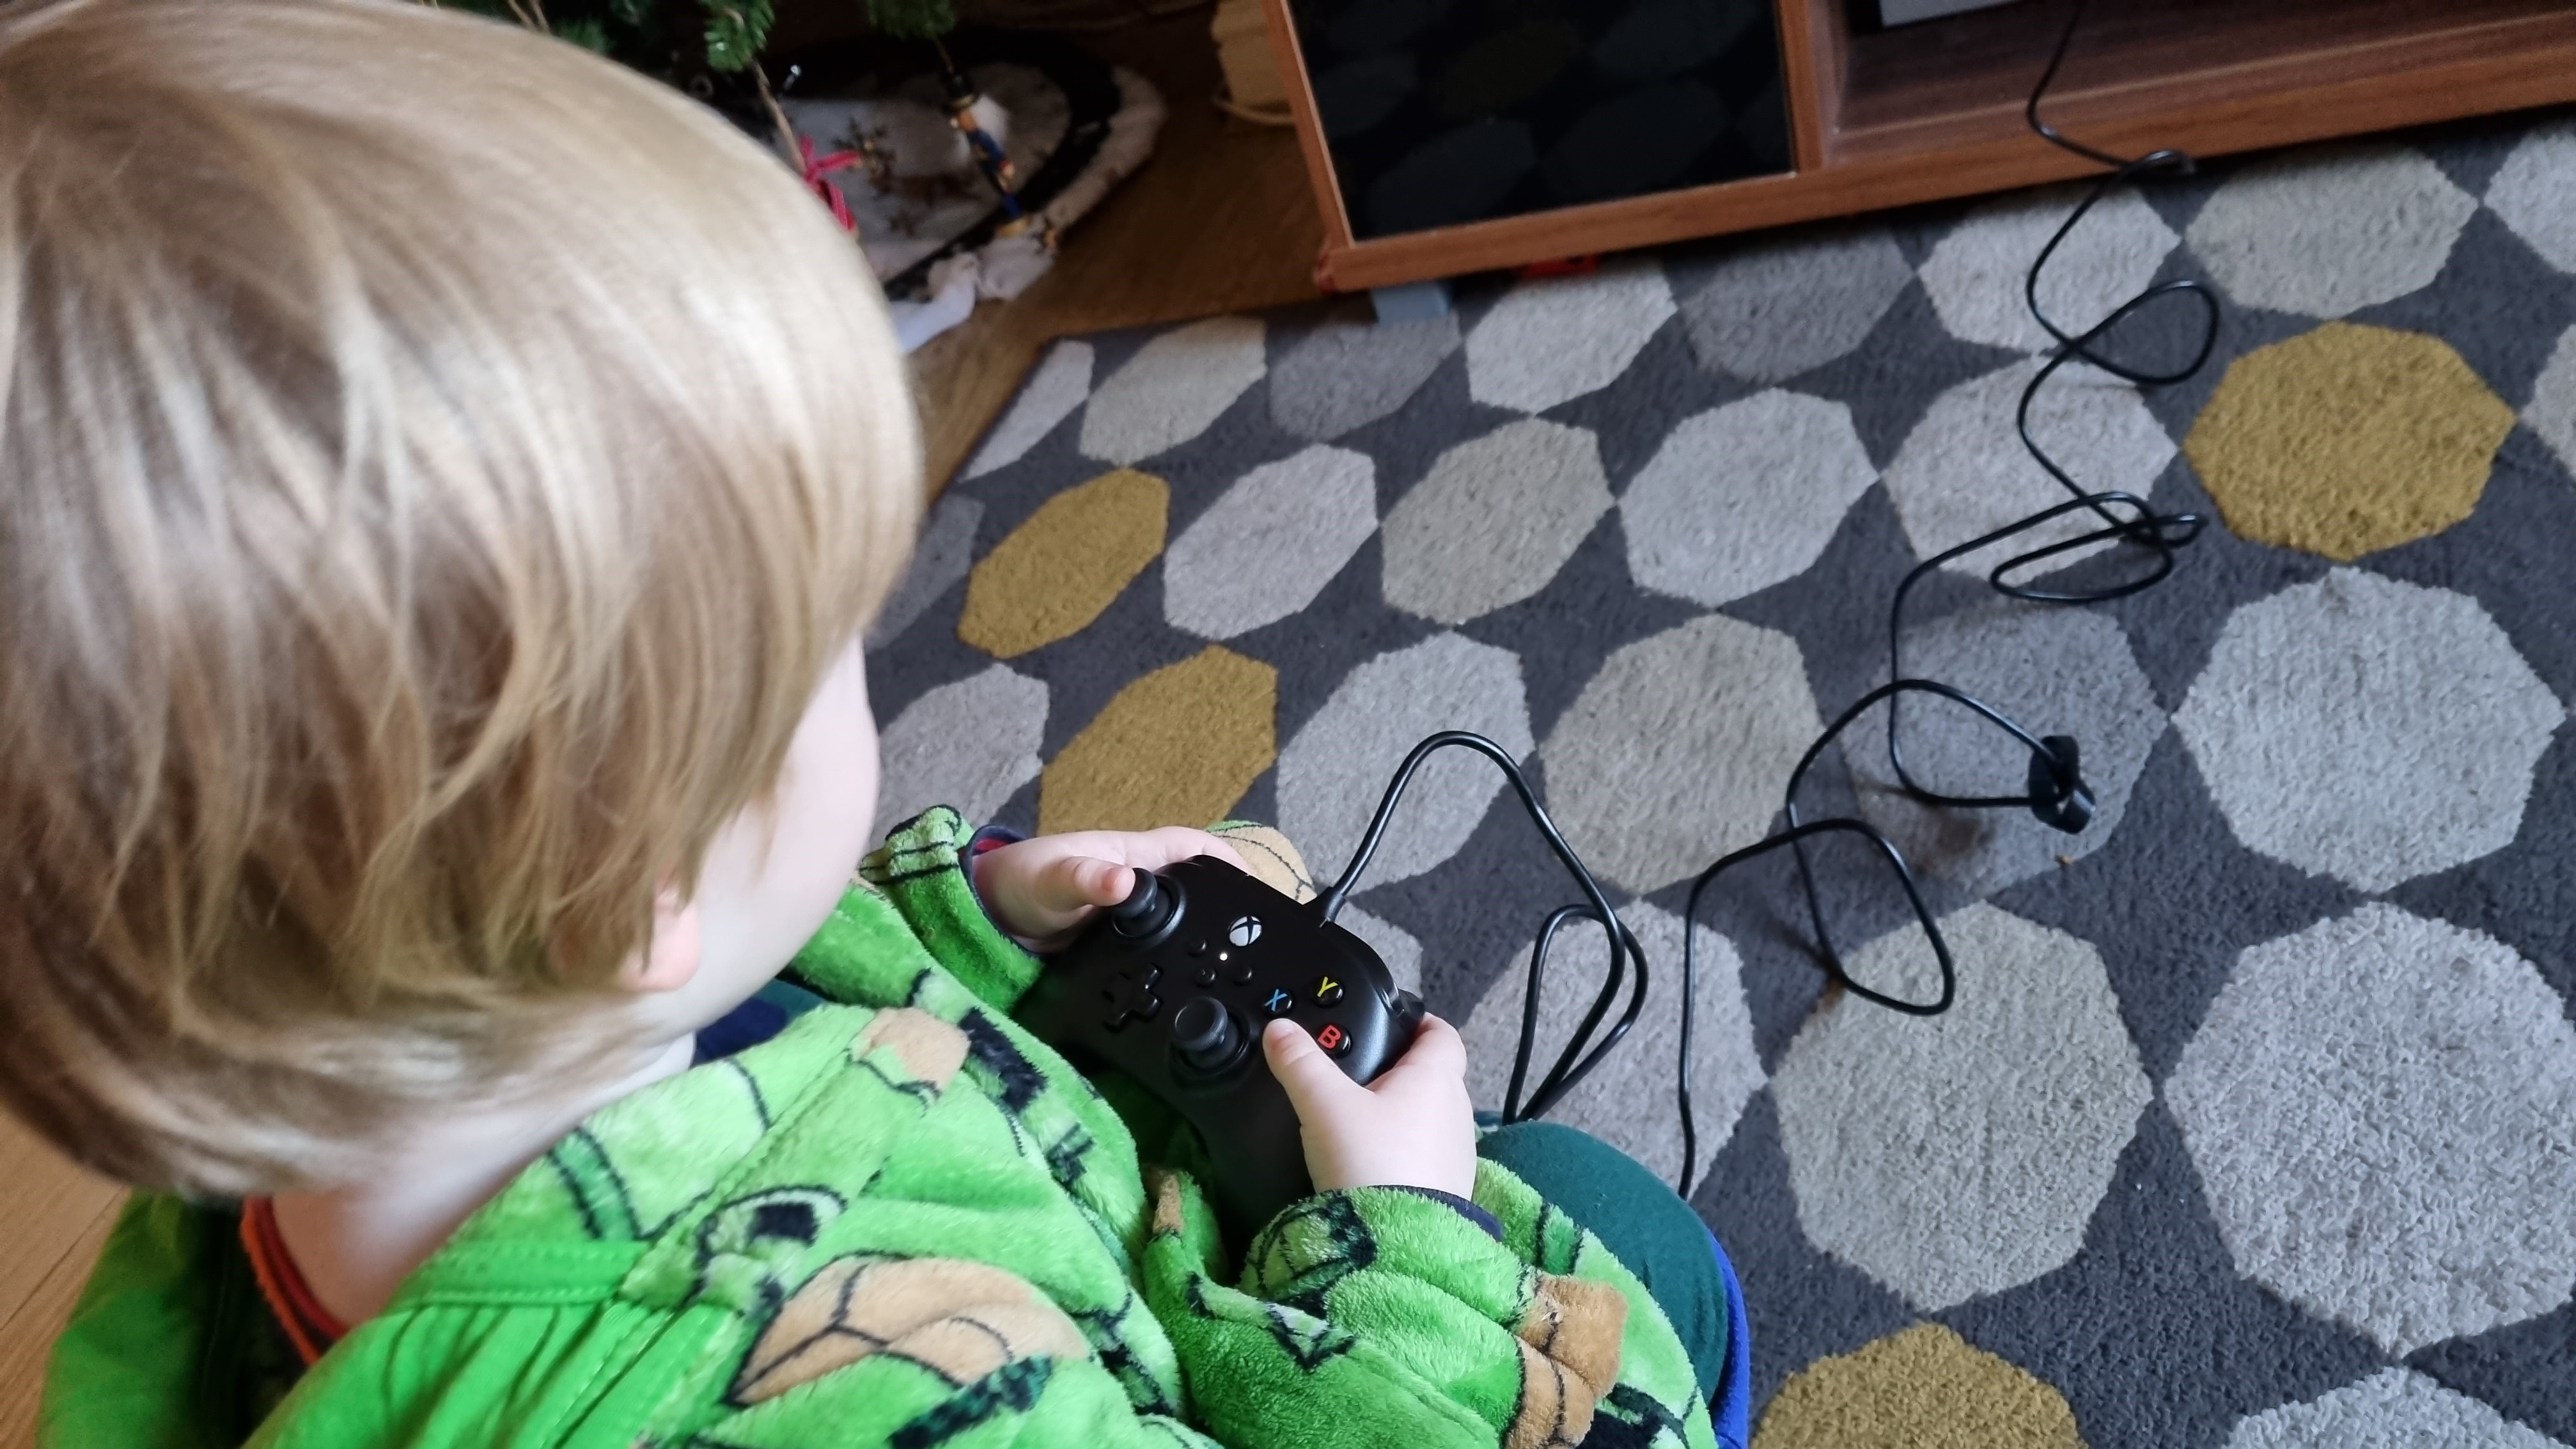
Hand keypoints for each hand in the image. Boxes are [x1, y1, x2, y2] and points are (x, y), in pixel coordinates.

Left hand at [971, 828, 1247, 951]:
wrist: (986, 921)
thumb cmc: (1020, 885)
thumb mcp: (1055, 881)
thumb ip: (1087, 880)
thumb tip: (1123, 882)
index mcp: (1134, 856)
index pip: (1194, 848)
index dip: (1229, 860)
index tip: (1257, 889)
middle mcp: (1137, 883)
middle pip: (1196, 889)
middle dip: (1225, 909)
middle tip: (1256, 945)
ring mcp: (1128, 916)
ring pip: (1178, 923)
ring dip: (1200, 940)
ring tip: (1230, 974)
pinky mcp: (1116, 947)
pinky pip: (1154, 951)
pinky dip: (1170, 964)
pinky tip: (1181, 992)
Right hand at [1262, 1014, 1477, 1198]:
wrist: (1399, 1243)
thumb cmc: (1369, 1160)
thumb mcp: (1324, 1106)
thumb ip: (1300, 1063)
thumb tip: (1279, 1029)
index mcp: (1434, 1078)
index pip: (1441, 1033)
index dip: (1421, 1021)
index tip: (1397, 1020)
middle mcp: (1456, 1110)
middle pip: (1435, 1074)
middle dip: (1402, 1068)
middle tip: (1361, 1069)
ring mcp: (1457, 1152)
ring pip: (1431, 1115)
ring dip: (1405, 1112)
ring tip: (1361, 1118)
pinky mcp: (1450, 1187)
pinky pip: (1428, 1153)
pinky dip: (1406, 1148)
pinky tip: (1374, 1161)